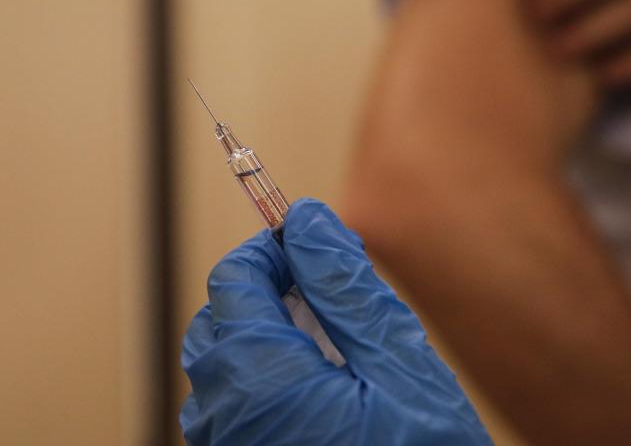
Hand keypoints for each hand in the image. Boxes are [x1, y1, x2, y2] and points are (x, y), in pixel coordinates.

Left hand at [180, 198, 491, 444]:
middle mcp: (225, 421)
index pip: (235, 281)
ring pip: (219, 365)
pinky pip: (227, 407)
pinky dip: (260, 376)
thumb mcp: (400, 368)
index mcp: (261, 383)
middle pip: (217, 320)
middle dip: (263, 290)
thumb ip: (348, 288)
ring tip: (327, 341)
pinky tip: (316, 386)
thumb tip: (312, 221)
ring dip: (261, 333)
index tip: (312, 244)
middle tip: (325, 293)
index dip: (272, 248)